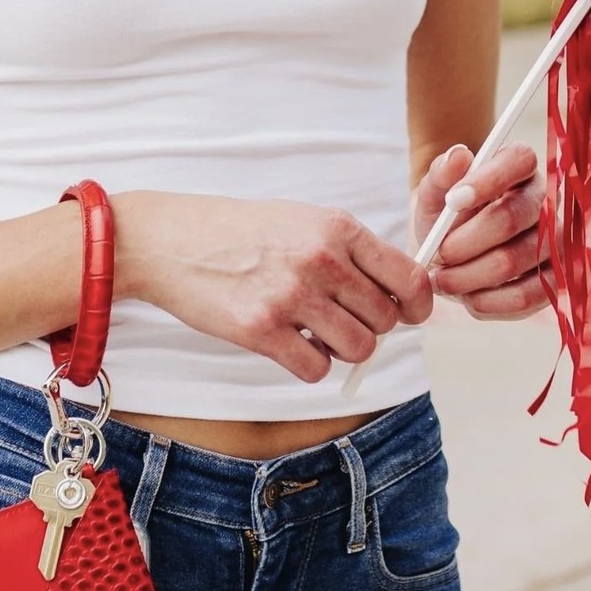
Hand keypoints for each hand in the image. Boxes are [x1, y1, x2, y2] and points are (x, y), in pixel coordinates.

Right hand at [114, 191, 433, 382]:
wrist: (172, 241)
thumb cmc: (241, 232)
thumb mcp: (303, 221)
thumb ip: (351, 252)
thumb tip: (399, 295)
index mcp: (338, 228)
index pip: (409, 277)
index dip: (418, 304)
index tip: (410, 314)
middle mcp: (321, 260)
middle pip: (384, 320)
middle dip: (371, 328)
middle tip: (342, 320)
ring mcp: (291, 297)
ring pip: (357, 348)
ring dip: (341, 349)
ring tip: (315, 332)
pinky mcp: (262, 330)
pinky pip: (316, 369)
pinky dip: (310, 365)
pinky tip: (290, 344)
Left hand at [414, 141, 550, 319]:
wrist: (452, 249)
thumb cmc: (447, 216)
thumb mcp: (434, 193)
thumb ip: (441, 175)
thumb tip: (458, 155)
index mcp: (519, 168)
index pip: (520, 159)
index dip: (488, 180)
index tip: (452, 201)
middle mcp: (544, 202)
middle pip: (512, 217)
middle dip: (465, 241)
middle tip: (438, 254)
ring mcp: (554, 242)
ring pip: (515, 260)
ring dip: (469, 276)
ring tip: (443, 279)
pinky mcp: (553, 280)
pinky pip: (526, 296)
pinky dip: (489, 302)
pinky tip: (468, 297)